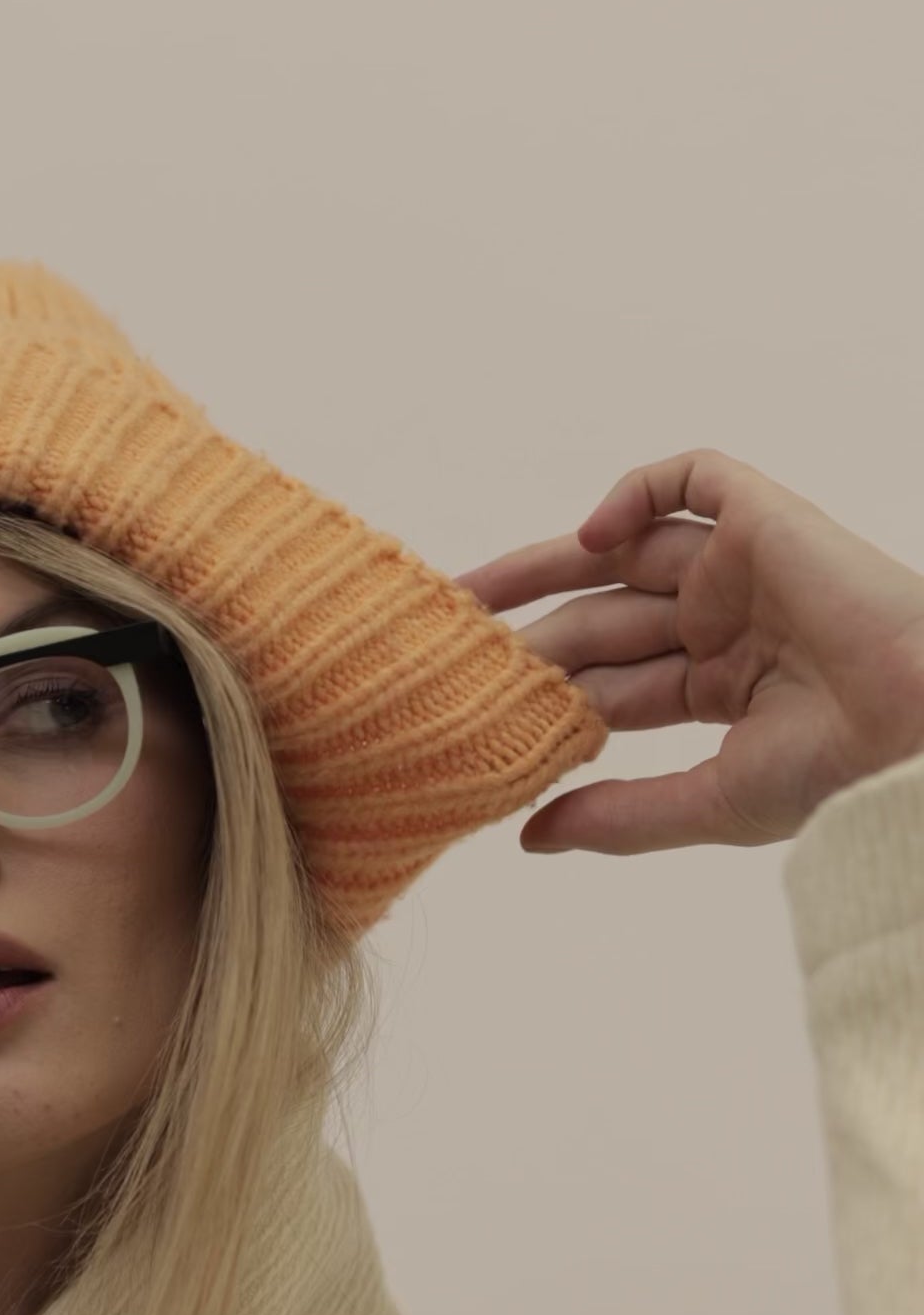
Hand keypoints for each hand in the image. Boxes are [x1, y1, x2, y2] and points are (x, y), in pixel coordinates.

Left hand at [455, 453, 923, 853]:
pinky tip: (588, 533)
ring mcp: (742, 569)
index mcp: (719, 686)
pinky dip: (638, 489)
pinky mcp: (765, 520)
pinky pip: (694, 478)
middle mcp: (725, 622)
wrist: (913, 722)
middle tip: (438, 645)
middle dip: (524, 633)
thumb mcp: (710, 801)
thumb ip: (619, 815)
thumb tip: (527, 836)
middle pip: (601, 619)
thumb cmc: (836, 768)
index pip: (611, 684)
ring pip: (625, 548)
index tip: (468, 709)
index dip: (544, 693)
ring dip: (545, 562)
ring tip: (463, 594)